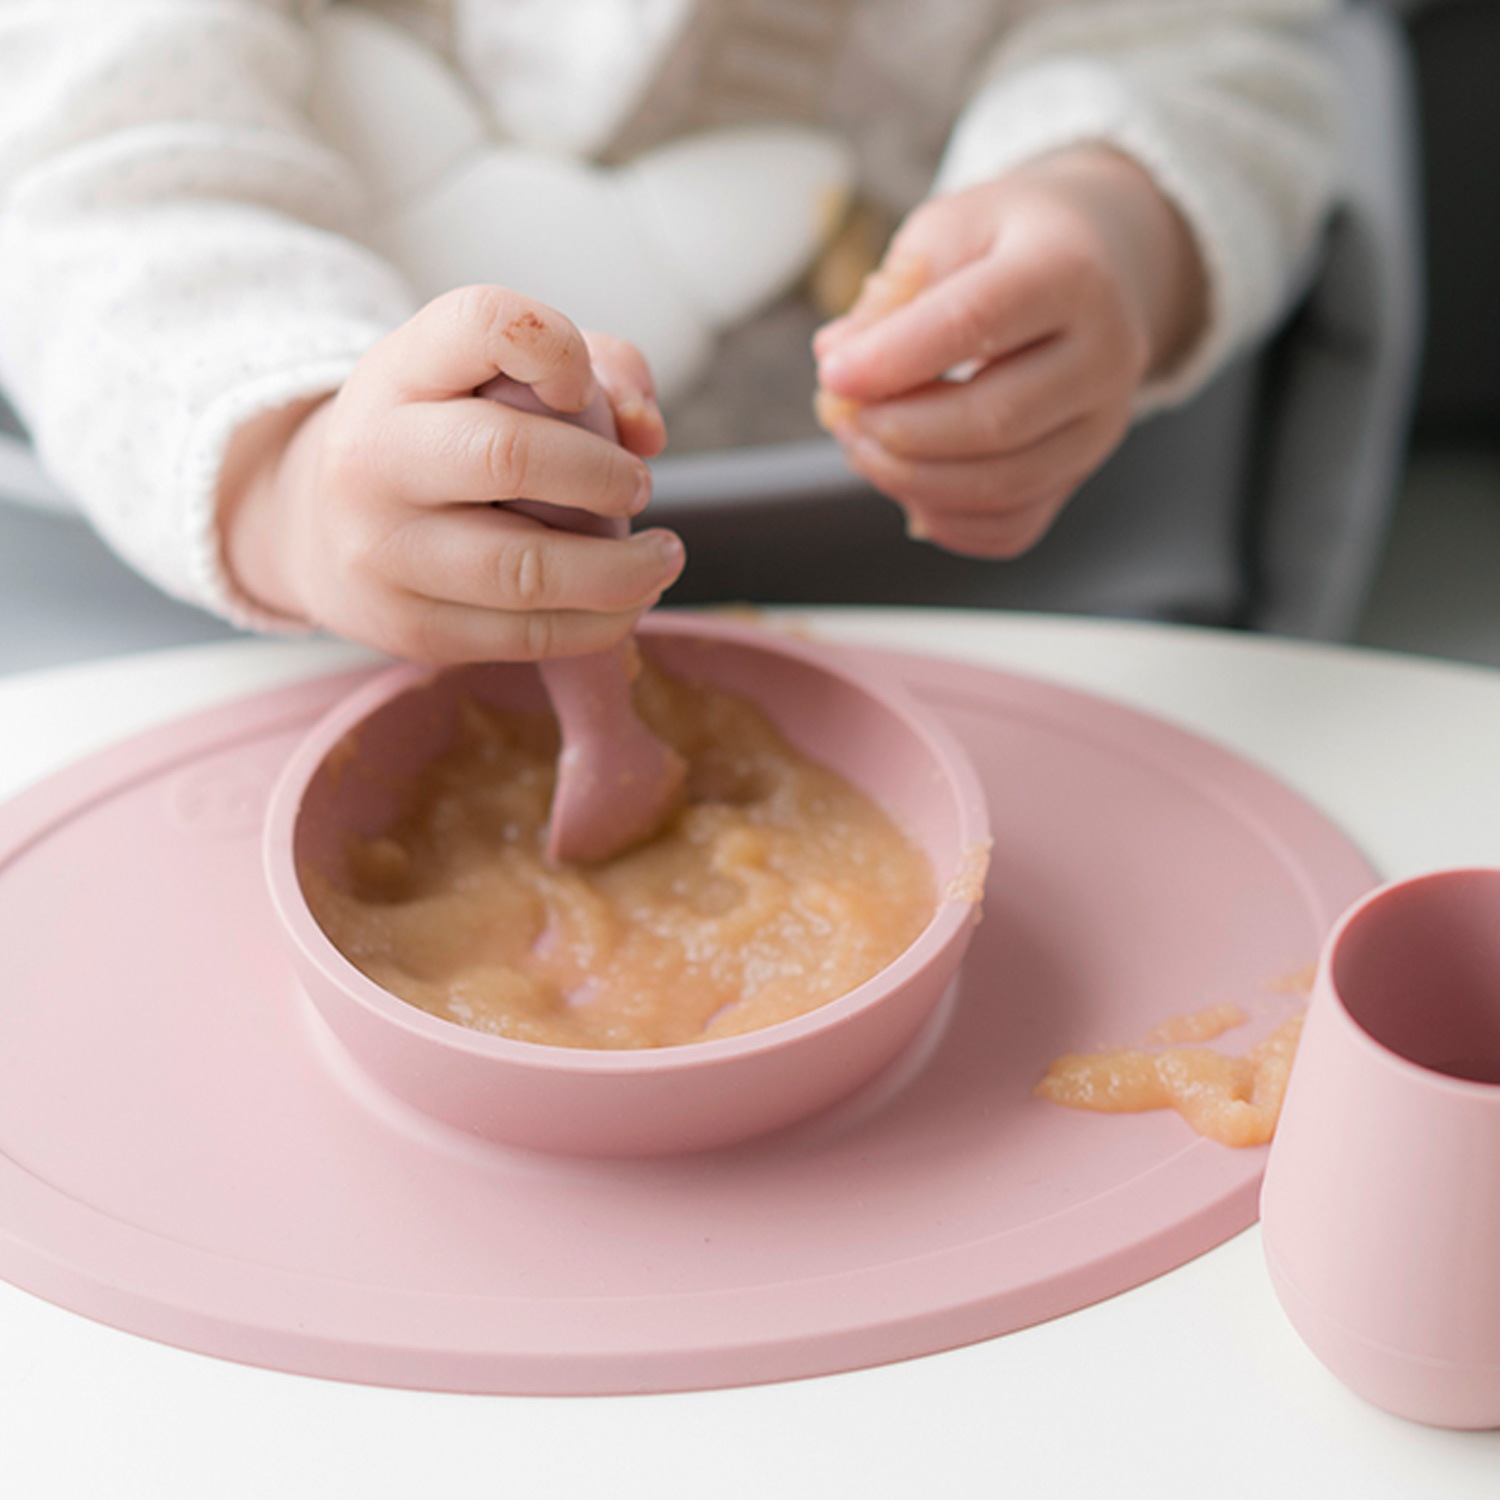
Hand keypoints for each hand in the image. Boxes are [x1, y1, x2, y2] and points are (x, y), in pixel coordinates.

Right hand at [219, 285, 681, 661]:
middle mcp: (375, 457)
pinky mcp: (412, 629)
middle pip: (509, 456)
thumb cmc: (442, 438)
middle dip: (603, 475)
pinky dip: (600, 623)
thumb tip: (647, 431)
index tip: (584, 387)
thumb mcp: (489, 377)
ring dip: (622, 570)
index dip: (558, 347)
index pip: (482, 323)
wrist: (320, 531)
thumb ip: (595, 370)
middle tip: (639, 485)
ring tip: (664, 558)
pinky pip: (527, 637)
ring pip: (526, 570)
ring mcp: (385, 552)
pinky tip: (628, 602)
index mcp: (397, 373)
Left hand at [813, 147, 1206, 556]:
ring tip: (861, 445)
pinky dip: (946, 520)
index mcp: (1070, 269)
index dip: (892, 359)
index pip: (975, 322)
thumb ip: (892, 290)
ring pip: (1002, 486)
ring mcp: (1101, 423)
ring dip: (910, 480)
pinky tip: (906, 484)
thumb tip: (837, 356)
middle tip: (842, 414)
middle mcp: (1104, 353)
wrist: (1100, 263)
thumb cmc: (1009, 241)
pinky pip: (1011, 526)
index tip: (833, 374)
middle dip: (897, 430)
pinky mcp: (1081, 470)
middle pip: (994, 420)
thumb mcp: (950, 227)